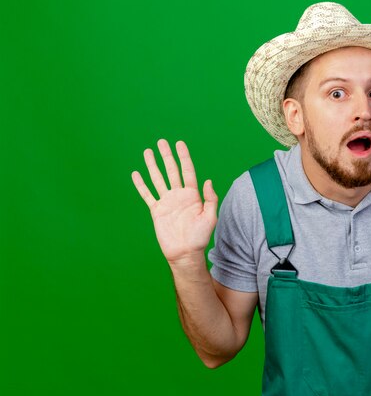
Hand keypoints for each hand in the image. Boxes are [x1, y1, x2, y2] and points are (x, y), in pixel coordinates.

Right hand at [131, 139, 217, 263]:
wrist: (185, 253)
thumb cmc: (200, 237)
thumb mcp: (210, 217)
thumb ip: (210, 199)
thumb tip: (208, 181)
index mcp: (192, 195)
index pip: (187, 171)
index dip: (184, 157)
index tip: (179, 144)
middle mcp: (178, 195)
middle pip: (171, 171)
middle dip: (167, 156)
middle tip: (162, 142)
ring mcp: (166, 202)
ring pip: (158, 179)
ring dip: (152, 165)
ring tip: (148, 151)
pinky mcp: (156, 210)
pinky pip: (147, 194)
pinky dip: (141, 184)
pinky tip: (136, 174)